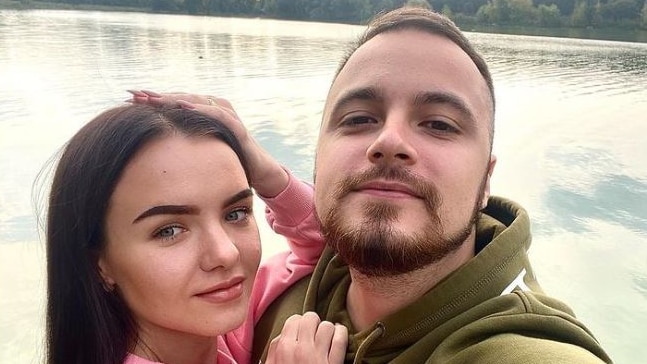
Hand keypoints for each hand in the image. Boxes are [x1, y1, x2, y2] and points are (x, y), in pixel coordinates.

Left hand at [127, 90, 288, 196]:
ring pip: (195, 101)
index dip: (151, 101)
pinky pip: (217, 113)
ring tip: (152, 99)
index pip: (172, 103)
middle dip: (155, 96)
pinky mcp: (236, 124)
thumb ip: (179, 148)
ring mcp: (225, 113)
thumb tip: (147, 153)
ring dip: (172, 99)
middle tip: (133, 95)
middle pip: (179, 97)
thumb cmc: (224, 161)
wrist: (257, 171)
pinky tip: (183, 107)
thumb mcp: (196, 153)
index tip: (127, 99)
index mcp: (200, 113)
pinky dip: (200, 109)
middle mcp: (212, 107)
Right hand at [265, 312, 347, 363]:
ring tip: (327, 337)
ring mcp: (318, 357)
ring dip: (329, 330)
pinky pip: (341, 339)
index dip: (300, 324)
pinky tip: (340, 338)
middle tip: (315, 333)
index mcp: (283, 348)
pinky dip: (342, 335)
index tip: (303, 332)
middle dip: (315, 324)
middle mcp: (301, 349)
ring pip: (327, 326)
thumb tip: (283, 335)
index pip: (294, 320)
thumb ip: (275, 349)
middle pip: (311, 318)